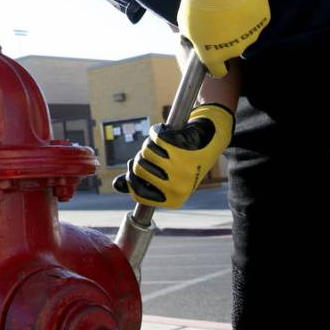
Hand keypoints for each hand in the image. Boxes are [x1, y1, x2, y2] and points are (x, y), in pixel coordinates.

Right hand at [113, 103, 232, 207]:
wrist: (212, 137)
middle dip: (142, 156)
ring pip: (146, 151)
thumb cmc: (188, 159)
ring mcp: (180, 167)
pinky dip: (158, 130)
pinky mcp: (181, 147)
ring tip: (165, 143)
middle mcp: (177, 186)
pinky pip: (155, 137)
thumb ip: (142, 181)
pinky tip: (169, 132)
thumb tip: (117, 185)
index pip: (137, 192)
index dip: (132, 177)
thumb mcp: (166, 175)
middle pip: (138, 168)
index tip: (137, 165)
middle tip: (155, 152)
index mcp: (173, 199)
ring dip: (152, 143)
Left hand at [177, 0, 269, 76]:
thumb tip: (197, 37)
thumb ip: (193, 36)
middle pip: (231, 49)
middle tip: (218, 19)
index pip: (217, 70)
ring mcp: (251, 35)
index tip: (212, 52)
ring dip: (239, 25)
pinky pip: (255, 19)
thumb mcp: (185, 23)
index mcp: (213, 54)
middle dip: (225, 38)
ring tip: (230, 5)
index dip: (214, 63)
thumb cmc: (198, 1)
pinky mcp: (264, 20)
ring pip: (245, 34)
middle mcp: (235, 50)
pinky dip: (250, 12)